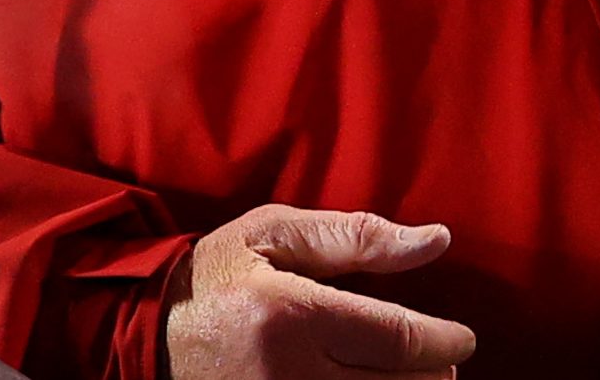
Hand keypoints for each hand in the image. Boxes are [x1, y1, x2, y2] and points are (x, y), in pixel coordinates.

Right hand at [165, 206, 476, 379]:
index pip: (398, 340)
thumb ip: (360, 237)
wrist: (138, 330)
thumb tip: (437, 240)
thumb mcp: (278, 233)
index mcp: (292, 316)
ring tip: (412, 378)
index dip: (445, 342)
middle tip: (441, 361)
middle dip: (432, 375)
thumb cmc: (216, 273)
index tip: (461, 338)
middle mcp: (285, 373)